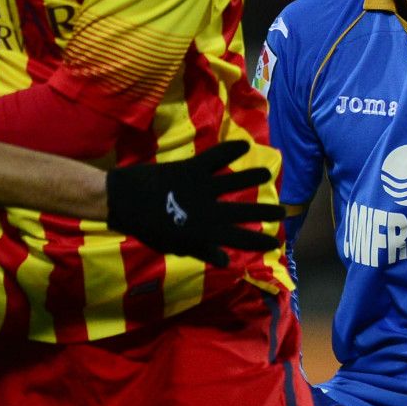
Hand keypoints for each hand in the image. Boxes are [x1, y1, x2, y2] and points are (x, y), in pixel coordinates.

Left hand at [104, 140, 284, 265]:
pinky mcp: (192, 169)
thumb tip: (227, 260)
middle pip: (244, 212)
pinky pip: (216, 157)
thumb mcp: (176, 246)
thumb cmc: (148, 228)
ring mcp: (202, 188)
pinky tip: (244, 145)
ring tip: (268, 174)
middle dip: (264, 212)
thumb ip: (202, 251)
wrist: (124, 202)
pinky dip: (230, 150)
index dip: (259, 241)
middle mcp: (209, 210)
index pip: (240, 239)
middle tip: (282, 212)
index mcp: (205, 232)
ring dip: (253, 178)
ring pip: (236, 182)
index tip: (275, 241)